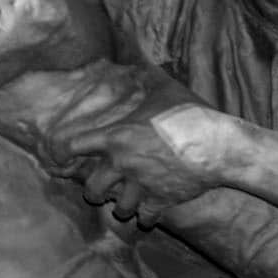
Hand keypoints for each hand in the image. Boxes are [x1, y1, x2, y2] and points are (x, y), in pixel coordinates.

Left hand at [39, 61, 217, 224]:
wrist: (217, 145)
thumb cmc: (189, 114)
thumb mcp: (164, 89)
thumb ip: (147, 77)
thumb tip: (140, 59)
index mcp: (116, 137)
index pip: (73, 146)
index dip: (62, 153)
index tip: (60, 158)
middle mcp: (123, 164)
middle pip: (92, 189)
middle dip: (94, 191)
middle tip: (99, 189)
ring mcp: (141, 185)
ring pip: (119, 209)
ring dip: (121, 207)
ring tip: (125, 203)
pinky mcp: (161, 201)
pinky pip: (146, 218)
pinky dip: (145, 218)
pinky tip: (148, 214)